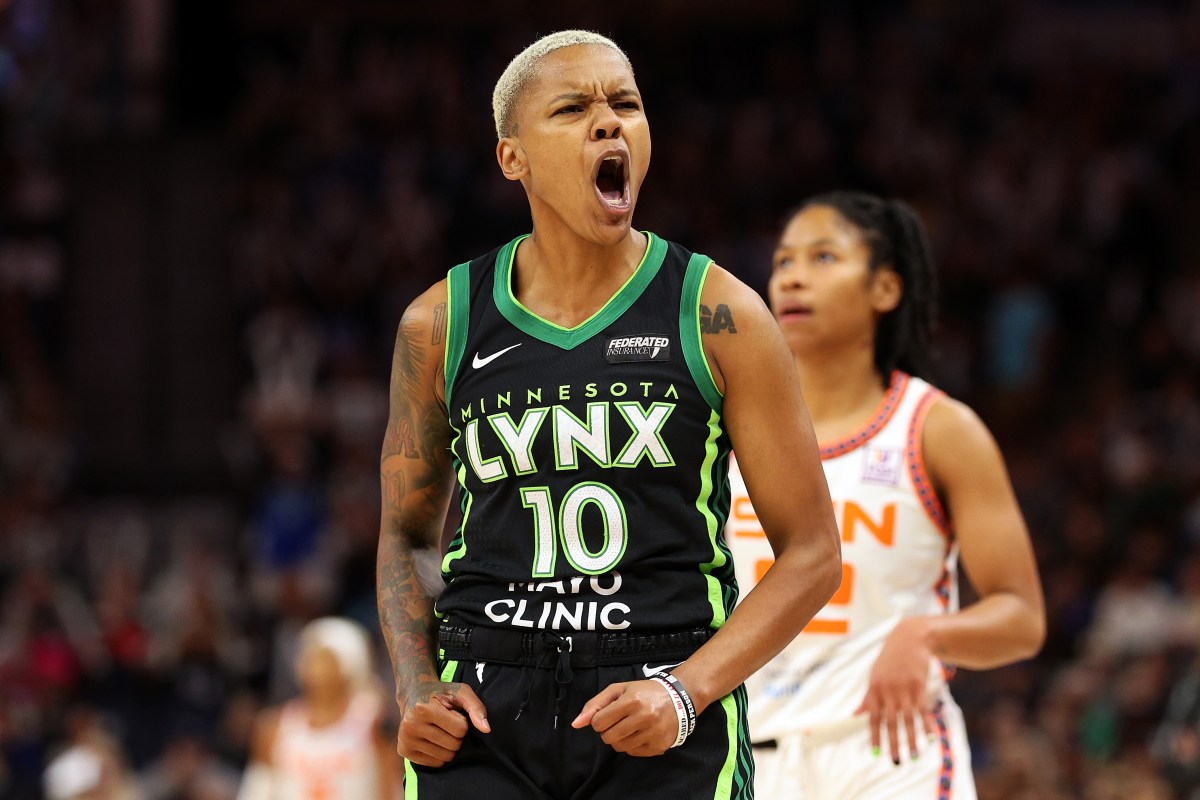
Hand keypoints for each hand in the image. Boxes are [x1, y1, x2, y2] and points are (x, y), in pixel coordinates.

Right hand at [396, 678, 489, 766]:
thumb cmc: (440, 693)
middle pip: (453, 745)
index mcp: (424, 708)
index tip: (453, 714)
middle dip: (456, 736)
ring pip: (445, 757)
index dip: (462, 723)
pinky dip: (439, 754)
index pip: (460, 729)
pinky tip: (432, 739)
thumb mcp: (460, 692)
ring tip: (440, 730)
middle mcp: (411, 725)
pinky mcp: (404, 751)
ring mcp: (406, 739)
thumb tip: (486, 729)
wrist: (413, 694)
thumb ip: (476, 708)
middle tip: (446, 724)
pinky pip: (435, 764)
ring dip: (449, 746)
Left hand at [572, 679, 678, 756]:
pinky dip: (631, 745)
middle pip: (607, 737)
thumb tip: (576, 723)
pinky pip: (632, 753)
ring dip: (619, 739)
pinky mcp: (658, 746)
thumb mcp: (618, 690)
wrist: (678, 699)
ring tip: (629, 727)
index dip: (599, 719)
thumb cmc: (643, 692)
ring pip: (619, 747)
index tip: (608, 714)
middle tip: (618, 721)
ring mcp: (653, 733)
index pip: (598, 722)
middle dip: (608, 730)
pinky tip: (640, 733)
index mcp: (631, 700)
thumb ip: (595, 704)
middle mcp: (643, 717)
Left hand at [854, 617, 936, 763]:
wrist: (909, 638)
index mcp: (874, 688)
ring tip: (914, 756)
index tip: (876, 753)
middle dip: (893, 743)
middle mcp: (888, 690)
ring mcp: (904, 687)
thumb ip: (867, 697)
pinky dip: (928, 724)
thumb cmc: (890, 660)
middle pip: (890, 721)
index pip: (873, 717)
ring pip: (908, 718)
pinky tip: (931, 737)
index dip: (874, 735)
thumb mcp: (874, 675)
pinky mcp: (920, 685)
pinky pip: (924, 708)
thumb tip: (855, 715)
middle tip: (896, 762)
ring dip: (912, 739)